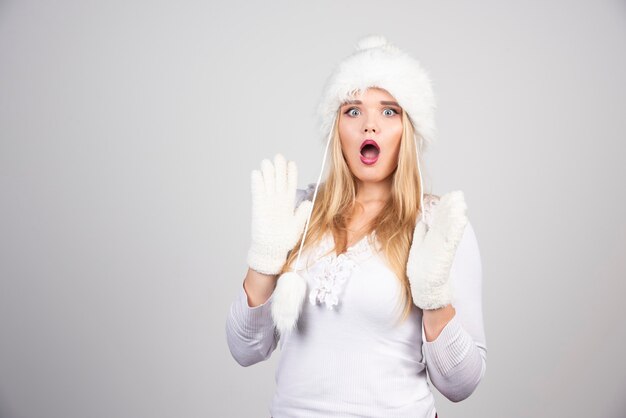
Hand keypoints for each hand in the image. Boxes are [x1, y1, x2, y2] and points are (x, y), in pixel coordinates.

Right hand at [247, 154, 312, 274]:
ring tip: (267, 162)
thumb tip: (308, 202)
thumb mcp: (297, 226)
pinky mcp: (258, 206)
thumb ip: (302, 214)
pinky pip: (257, 192)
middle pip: (278, 180)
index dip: (290, 173)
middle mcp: (278, 199)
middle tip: (279, 156)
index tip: (292, 163)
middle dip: (279, 168)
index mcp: (288, 202)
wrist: (271, 249)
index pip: (290, 184)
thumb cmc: (285, 239)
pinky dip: (257, 183)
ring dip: (267, 172)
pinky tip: (257, 173)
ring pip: (268, 183)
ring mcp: (267, 202)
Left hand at [406, 191, 467, 309]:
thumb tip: (422, 221)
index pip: (440, 220)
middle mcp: (440, 244)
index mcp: (433, 241)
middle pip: (447, 222)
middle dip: (452, 208)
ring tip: (461, 203)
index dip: (444, 208)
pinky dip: (455, 230)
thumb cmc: (422, 274)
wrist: (427, 293)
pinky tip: (460, 220)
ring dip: (455, 216)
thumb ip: (420, 235)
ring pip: (450, 230)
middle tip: (458, 194)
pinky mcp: (444, 258)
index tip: (449, 195)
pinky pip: (450, 242)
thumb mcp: (418, 250)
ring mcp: (442, 251)